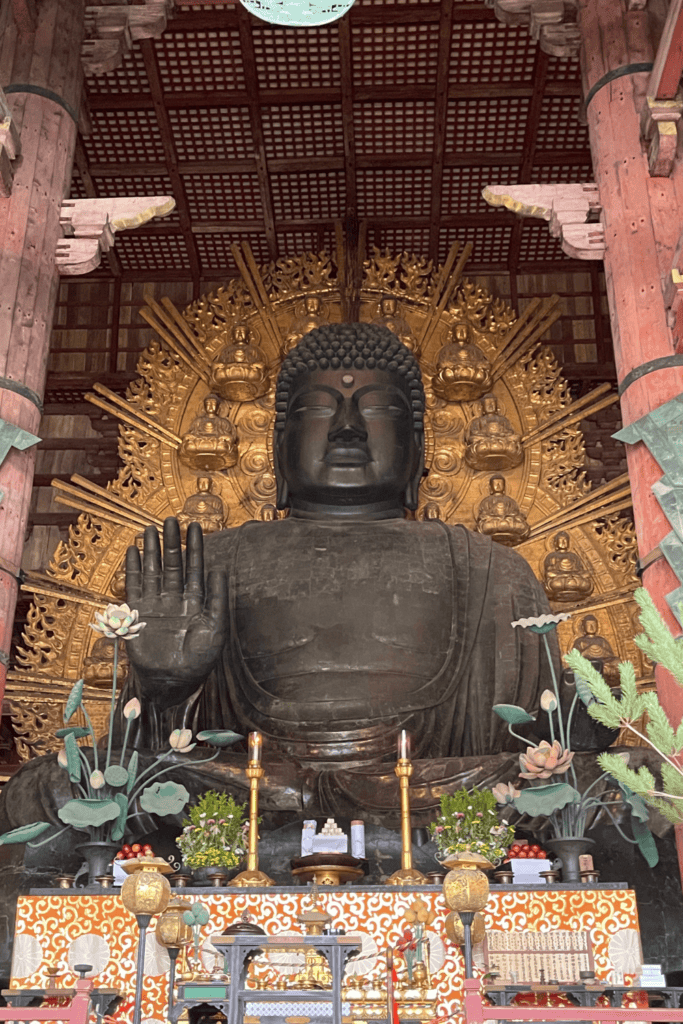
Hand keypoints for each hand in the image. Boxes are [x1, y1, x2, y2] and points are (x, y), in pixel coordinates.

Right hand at [125, 518, 227, 704]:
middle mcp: (175, 599)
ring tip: (150, 529)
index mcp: (196, 601)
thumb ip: (217, 599)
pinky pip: (135, 586)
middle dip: (173, 542)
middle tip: (172, 519)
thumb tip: (220, 569)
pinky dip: (133, 569)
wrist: (173, 682)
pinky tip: (133, 552)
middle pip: (173, 564)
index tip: (196, 526)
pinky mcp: (139, 614)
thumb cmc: (199, 660)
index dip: (196, 547)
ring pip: (154, 571)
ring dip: (152, 550)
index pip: (196, 568)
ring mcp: (156, 604)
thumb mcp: (216, 629)